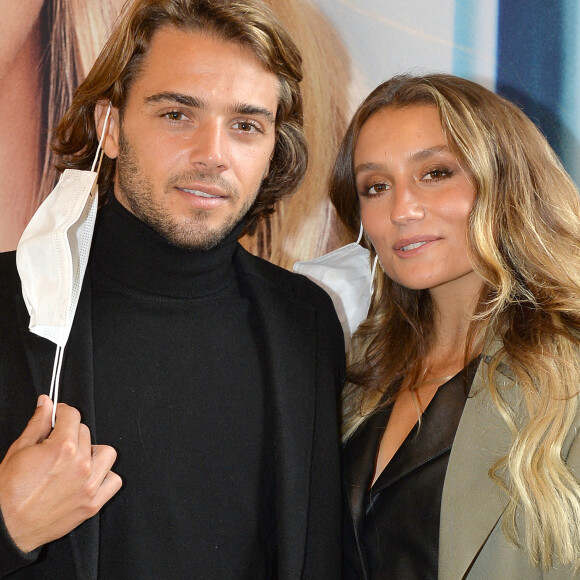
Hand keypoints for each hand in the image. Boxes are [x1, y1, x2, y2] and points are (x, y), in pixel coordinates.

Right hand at [0, 395, 121, 552]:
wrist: (5, 527)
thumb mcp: (19, 450)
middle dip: (71, 434)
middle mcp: (80, 465)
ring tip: (75, 461)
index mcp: (62, 448)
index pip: (72, 415)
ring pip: (106, 453)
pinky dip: (105, 476)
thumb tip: (46, 402)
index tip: (59, 416)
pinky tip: (88, 477)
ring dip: (92, 453)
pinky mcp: (93, 504)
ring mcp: (89, 485)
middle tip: (57, 445)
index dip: (62, 412)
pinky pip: (114, 480)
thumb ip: (38, 423)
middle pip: (86, 432)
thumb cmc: (8, 492)